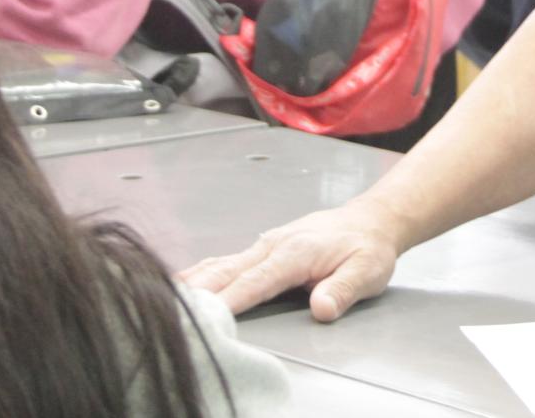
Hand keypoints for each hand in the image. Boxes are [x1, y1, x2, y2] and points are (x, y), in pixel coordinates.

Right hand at [180, 199, 404, 322]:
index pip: (257, 280)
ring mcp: (264, 246)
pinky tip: (182, 285)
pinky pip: (226, 262)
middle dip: (199, 291)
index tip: (208, 314)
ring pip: (221, 264)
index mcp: (295, 252)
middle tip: (170, 309)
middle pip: (227, 271)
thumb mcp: (368, 270)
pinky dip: (202, 274)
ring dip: (193, 282)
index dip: (231, 299)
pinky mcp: (261, 250)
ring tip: (164, 297)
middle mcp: (273, 246)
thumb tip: (322, 308)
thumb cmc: (368, 247)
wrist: (370, 220)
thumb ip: (344, 289)